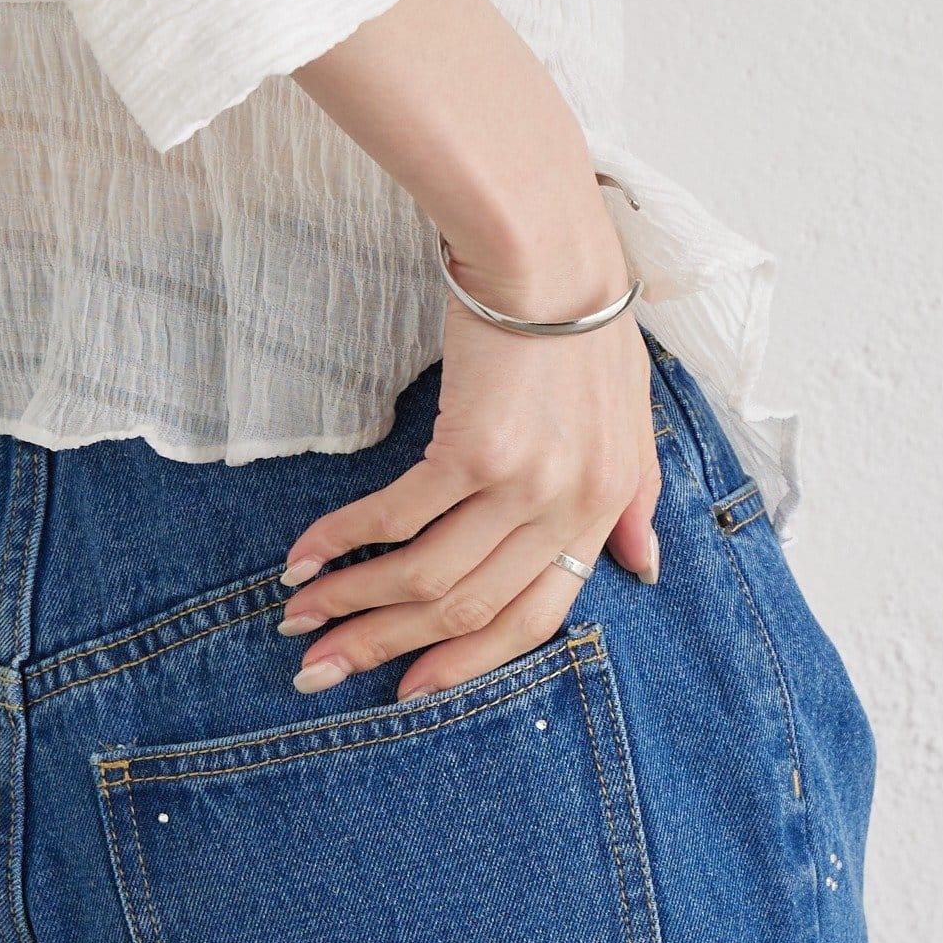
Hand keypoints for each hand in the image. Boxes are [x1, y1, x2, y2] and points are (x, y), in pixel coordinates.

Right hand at [277, 225, 660, 700]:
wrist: (548, 253)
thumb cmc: (584, 326)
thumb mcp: (631, 419)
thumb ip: (634, 499)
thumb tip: (642, 567)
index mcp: (603, 509)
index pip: (535, 620)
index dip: (466, 665)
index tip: (409, 690)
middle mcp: (567, 508)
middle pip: (466, 611)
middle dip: (385, 649)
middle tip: (321, 673)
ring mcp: (522, 483)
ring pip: (425, 578)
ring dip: (351, 602)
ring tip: (299, 618)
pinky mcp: (473, 448)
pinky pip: (396, 519)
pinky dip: (342, 542)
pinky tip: (302, 558)